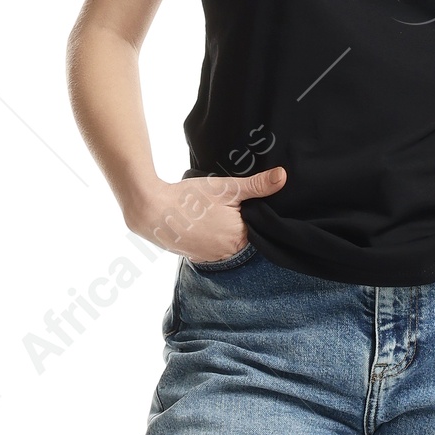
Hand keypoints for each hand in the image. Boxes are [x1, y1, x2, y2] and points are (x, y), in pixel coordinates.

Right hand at [125, 165, 286, 261]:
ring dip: (223, 232)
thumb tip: (283, 177)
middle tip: (221, 206)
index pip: (257, 227)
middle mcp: (228, 253)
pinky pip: (211, 249)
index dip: (250, 213)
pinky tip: (200, 224)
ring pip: (226, 244)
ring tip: (209, 215)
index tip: (240, 203)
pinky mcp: (196, 257)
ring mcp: (210, 257)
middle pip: (242, 237)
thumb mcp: (227, 187)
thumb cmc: (190, 198)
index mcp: (240, 237)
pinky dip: (209, 238)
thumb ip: (257, 185)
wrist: (151, 210)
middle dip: (237, 223)